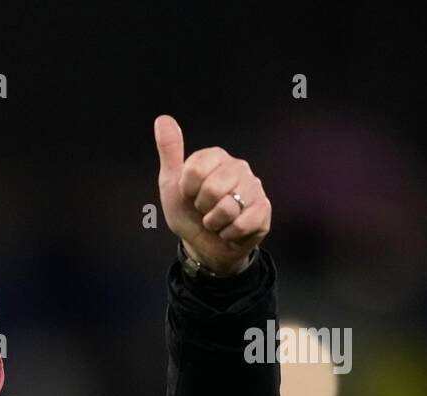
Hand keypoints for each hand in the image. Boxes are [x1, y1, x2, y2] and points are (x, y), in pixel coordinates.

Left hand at [153, 114, 270, 275]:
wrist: (203, 244)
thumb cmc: (188, 213)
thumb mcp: (171, 184)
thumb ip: (170, 152)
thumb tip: (163, 119)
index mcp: (215, 157)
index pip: (196, 170)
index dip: (188, 189)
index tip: (189, 194)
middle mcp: (238, 167)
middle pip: (212, 189)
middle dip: (202, 207)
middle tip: (204, 209)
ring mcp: (254, 188)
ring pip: (228, 208)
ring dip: (214, 223)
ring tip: (216, 220)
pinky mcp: (263, 210)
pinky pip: (242, 224)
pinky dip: (229, 234)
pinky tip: (229, 230)